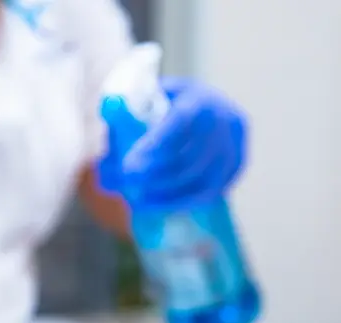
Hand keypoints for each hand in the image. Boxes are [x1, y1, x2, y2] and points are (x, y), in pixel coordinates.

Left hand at [98, 76, 247, 205]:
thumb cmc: (165, 103)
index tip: (128, 165)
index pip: (179, 121)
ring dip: (165, 193)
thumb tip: (104, 168)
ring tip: (137, 200)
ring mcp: (234, 144)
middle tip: (126, 184)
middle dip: (154, 175)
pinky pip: (209, 191)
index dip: (155, 144)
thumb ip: (124, 123)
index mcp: (199, 99)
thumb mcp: (146, 99)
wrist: (208, 103)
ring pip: (199, 178)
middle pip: (188, 156)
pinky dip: (181, 202)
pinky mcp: (237, 164)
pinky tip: (156, 206)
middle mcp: (223, 120)